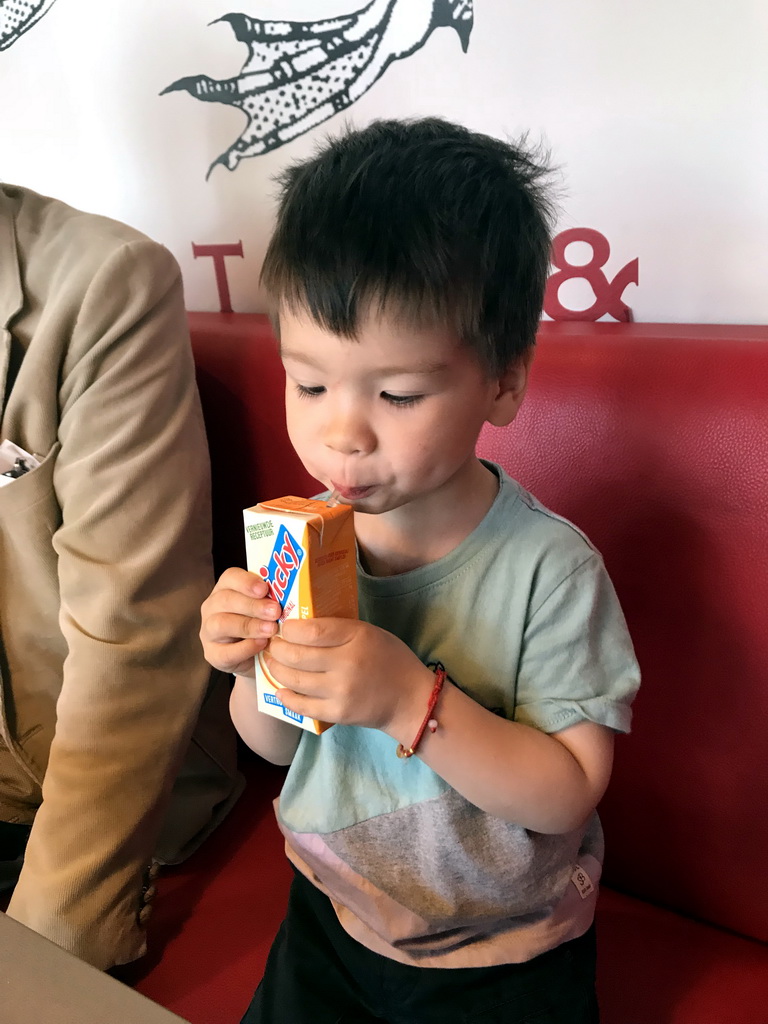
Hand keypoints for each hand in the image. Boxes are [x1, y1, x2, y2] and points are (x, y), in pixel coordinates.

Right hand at [200, 568, 281, 676]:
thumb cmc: (265, 623)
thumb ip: (275, 599)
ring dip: (249, 626)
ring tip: (271, 629)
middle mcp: (213, 607)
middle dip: (252, 605)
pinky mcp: (213, 654)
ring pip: (221, 624)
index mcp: (227, 588)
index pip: (230, 577)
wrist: (258, 657)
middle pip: (226, 599)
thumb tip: (295, 593)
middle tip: (275, 611)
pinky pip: (225, 652)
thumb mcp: (269, 608)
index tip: (264, 589)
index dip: (246, 581)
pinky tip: (261, 645)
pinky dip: (245, 648)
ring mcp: (209, 631)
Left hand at [263, 618, 433, 732]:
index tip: (283, 627)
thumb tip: (300, 625)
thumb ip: (338, 629)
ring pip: (294, 680)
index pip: (312, 631)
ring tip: (273, 663)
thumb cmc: (390, 659)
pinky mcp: (337, 713)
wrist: (410, 699)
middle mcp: (347, 664)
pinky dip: (286, 696)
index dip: (289, 629)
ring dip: (276, 670)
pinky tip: (281, 689)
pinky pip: (302, 706)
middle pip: (296, 655)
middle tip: (273, 645)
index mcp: (356, 637)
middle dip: (277, 649)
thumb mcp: (369, 633)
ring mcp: (341, 691)